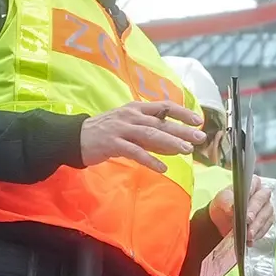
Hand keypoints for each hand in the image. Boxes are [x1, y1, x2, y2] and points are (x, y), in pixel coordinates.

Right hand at [79, 101, 203, 171]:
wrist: (76, 137)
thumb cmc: (106, 132)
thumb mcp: (129, 127)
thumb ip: (151, 135)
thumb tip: (175, 145)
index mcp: (136, 109)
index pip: (164, 107)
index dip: (182, 112)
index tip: (198, 120)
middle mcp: (130, 116)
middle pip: (161, 122)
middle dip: (182, 130)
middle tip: (200, 137)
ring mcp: (121, 129)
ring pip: (150, 135)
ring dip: (170, 143)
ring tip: (186, 151)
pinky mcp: (112, 143)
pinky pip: (135, 152)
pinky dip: (150, 160)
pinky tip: (162, 168)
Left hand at [207, 176, 275, 245]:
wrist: (222, 219)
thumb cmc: (224, 204)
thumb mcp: (221, 200)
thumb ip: (226, 200)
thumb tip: (232, 206)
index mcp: (252, 183)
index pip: (255, 186)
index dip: (252, 199)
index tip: (247, 213)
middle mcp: (263, 194)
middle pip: (263, 203)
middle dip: (255, 216)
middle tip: (248, 225)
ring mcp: (266, 208)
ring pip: (267, 216)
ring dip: (258, 227)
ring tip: (248, 236)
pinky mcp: (267, 221)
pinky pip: (266, 227)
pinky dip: (258, 234)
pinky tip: (251, 240)